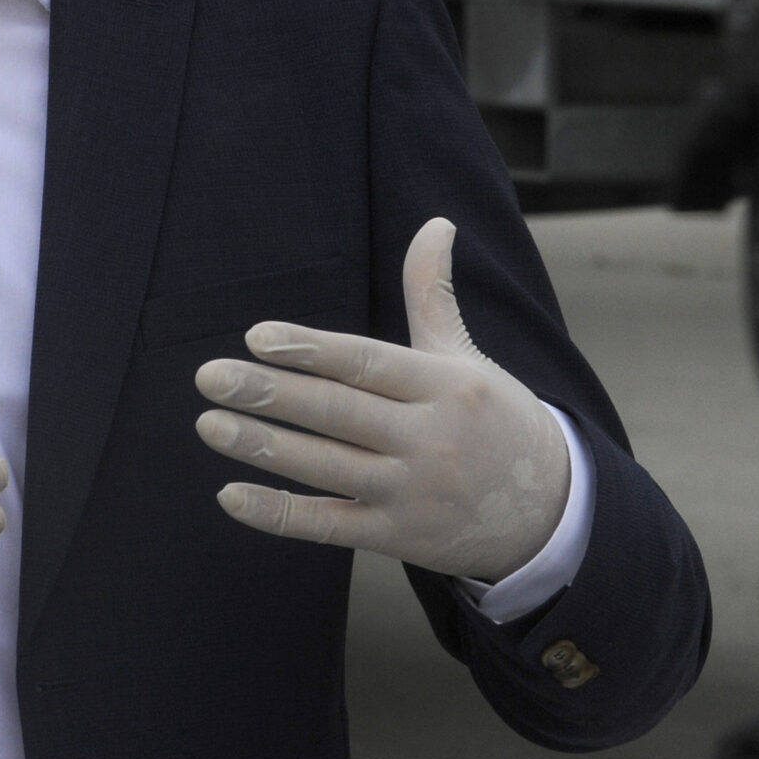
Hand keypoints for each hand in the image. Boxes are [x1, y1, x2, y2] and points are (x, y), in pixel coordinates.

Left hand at [194, 217, 569, 582]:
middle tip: (208, 376)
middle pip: (339, 412)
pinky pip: (328, 525)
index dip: (311, 349)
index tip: (255, 336)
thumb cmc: (494, 419)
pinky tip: (229, 495)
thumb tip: (436, 222)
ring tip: (209, 424)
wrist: (550, 513)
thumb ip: (432, 294)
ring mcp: (412, 493)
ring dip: (262, 447)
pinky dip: (278, 514)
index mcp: (445, 387)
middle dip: (270, 393)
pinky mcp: (397, 537)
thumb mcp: (467, 357)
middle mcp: (429, 439)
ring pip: (326, 467)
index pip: (367, 362)